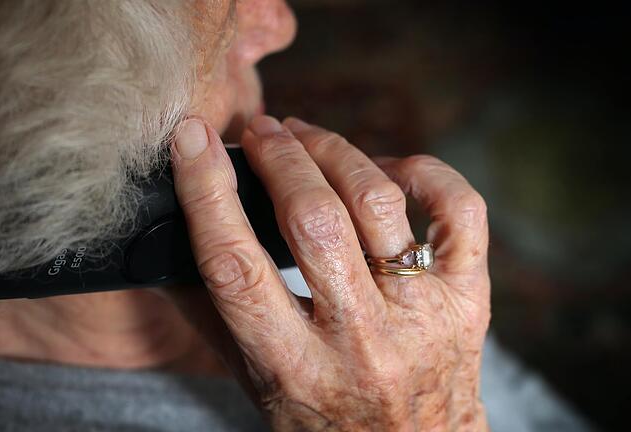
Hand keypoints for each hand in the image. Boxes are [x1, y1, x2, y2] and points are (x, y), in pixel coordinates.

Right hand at [168, 115, 490, 430]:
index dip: (208, 191)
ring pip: (377, 201)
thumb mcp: (256, 382)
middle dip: (279, 157)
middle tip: (261, 129)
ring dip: (334, 151)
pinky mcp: (467, 297)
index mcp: (293, 366)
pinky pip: (457, 210)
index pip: (236, 265)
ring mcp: (422, 315)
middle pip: (313, 220)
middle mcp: (360, 340)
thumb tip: (162, 253)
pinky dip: (423, 171)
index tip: (192, 139)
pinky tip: (387, 168)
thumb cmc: (324, 420)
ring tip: (306, 137)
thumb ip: (210, 319)